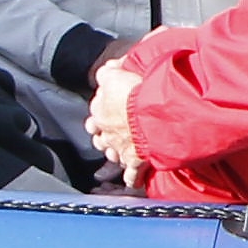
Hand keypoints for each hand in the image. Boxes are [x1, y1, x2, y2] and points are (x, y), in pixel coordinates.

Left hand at [84, 58, 141, 185]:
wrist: (152, 112)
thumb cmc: (136, 92)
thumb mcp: (115, 74)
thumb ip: (109, 71)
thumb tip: (109, 67)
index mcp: (100, 111)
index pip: (95, 110)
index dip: (101, 109)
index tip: (108, 108)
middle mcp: (106, 132)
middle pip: (99, 136)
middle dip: (104, 135)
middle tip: (111, 133)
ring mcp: (119, 148)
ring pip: (112, 155)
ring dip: (116, 154)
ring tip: (120, 154)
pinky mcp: (134, 162)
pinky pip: (130, 176)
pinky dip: (132, 178)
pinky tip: (133, 180)